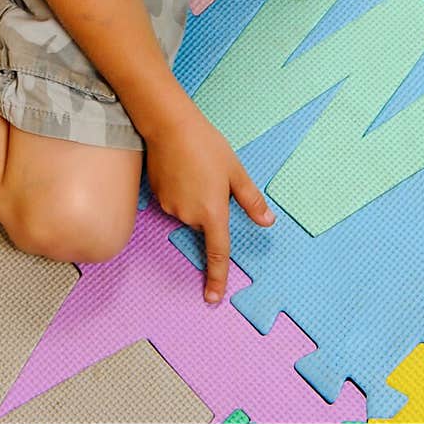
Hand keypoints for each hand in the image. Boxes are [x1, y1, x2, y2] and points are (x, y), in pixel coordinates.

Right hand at [144, 100, 274, 303]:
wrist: (169, 125)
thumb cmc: (206, 145)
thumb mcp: (235, 171)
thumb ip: (251, 200)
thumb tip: (267, 222)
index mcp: (213, 212)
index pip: (218, 253)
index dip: (217, 277)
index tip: (213, 298)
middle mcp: (190, 215)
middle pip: (204, 222)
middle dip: (209, 205)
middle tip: (208, 172)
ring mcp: (171, 207)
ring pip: (188, 211)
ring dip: (193, 196)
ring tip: (193, 165)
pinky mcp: (157, 197)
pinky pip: (173, 201)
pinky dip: (179, 189)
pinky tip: (180, 167)